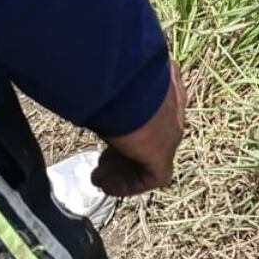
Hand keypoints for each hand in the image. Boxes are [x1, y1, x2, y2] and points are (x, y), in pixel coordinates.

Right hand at [92, 61, 186, 197]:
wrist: (129, 86)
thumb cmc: (114, 74)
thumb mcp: (113, 75)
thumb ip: (107, 82)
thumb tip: (85, 75)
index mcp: (165, 84)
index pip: (152, 110)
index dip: (129, 126)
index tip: (106, 133)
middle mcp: (173, 108)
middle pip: (151, 137)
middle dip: (124, 153)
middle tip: (100, 162)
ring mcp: (171, 131)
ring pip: (151, 158)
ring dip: (124, 171)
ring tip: (99, 177)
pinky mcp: (164, 153)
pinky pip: (153, 177)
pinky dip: (129, 184)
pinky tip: (106, 185)